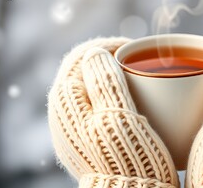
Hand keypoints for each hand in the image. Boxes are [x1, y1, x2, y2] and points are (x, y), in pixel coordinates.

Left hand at [48, 37, 178, 186]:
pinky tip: (132, 100)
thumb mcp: (117, 115)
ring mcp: (73, 125)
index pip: (83, 55)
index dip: (110, 45)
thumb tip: (94, 52)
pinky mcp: (84, 136)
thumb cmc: (125, 157)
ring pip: (92, 86)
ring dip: (114, 76)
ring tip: (139, 78)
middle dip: (112, 59)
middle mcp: (63, 110)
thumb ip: (103, 80)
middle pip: (86, 70)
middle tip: (140, 61)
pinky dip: (113, 94)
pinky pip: (97, 103)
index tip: (136, 47)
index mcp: (65, 99)